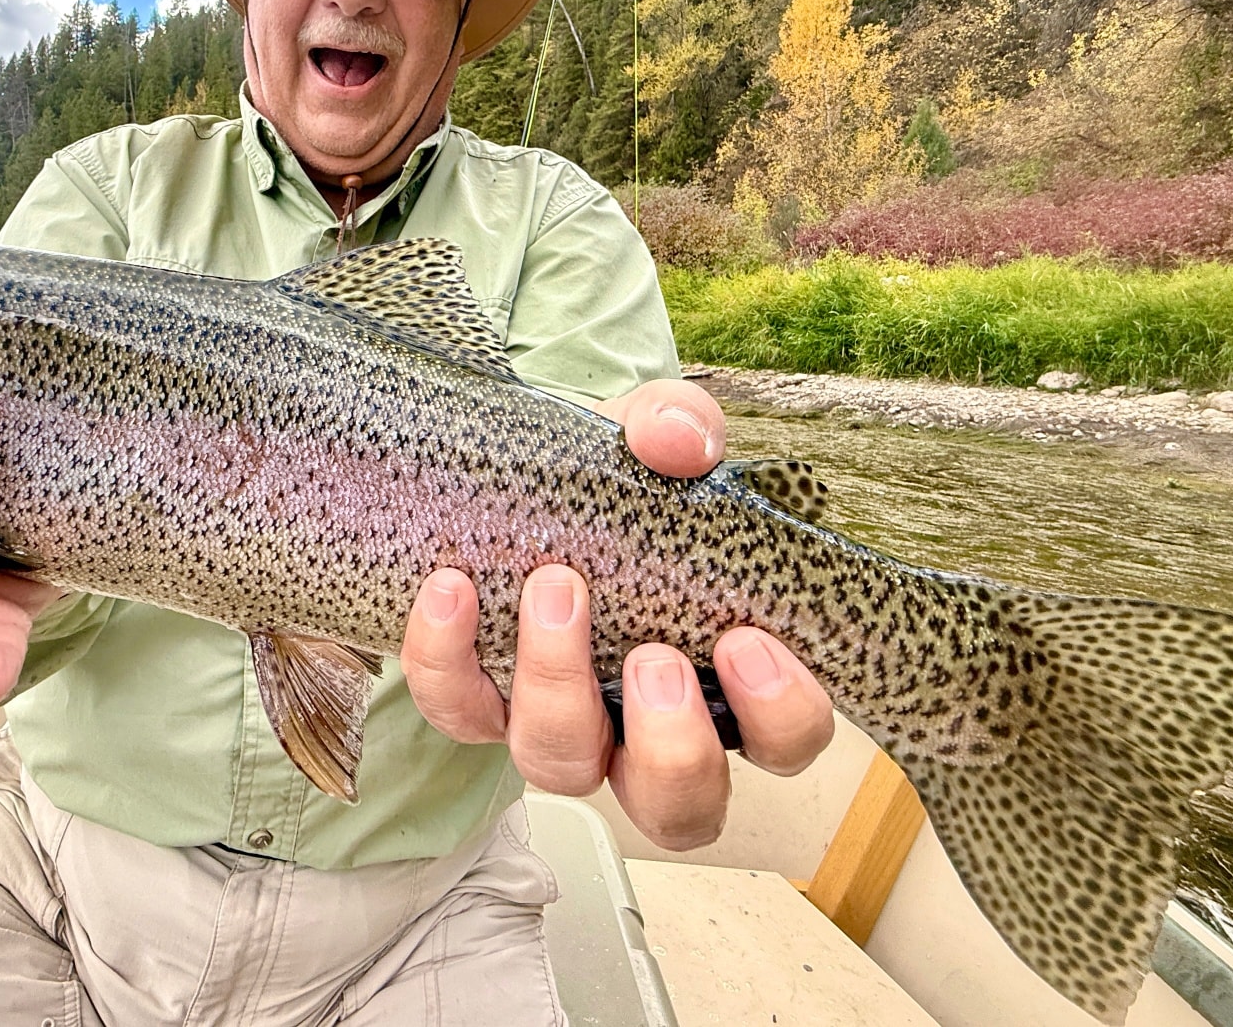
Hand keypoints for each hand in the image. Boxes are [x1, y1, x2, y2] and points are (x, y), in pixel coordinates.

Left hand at [401, 377, 836, 850]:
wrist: (522, 470)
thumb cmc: (616, 477)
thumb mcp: (652, 436)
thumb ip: (678, 427)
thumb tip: (678, 442)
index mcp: (724, 679)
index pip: (784, 741)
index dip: (778, 714)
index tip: (745, 641)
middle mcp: (645, 729)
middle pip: (680, 805)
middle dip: (671, 746)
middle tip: (651, 656)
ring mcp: (561, 724)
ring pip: (563, 767)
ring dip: (558, 688)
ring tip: (555, 588)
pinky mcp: (477, 702)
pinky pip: (457, 710)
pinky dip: (448, 658)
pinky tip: (451, 588)